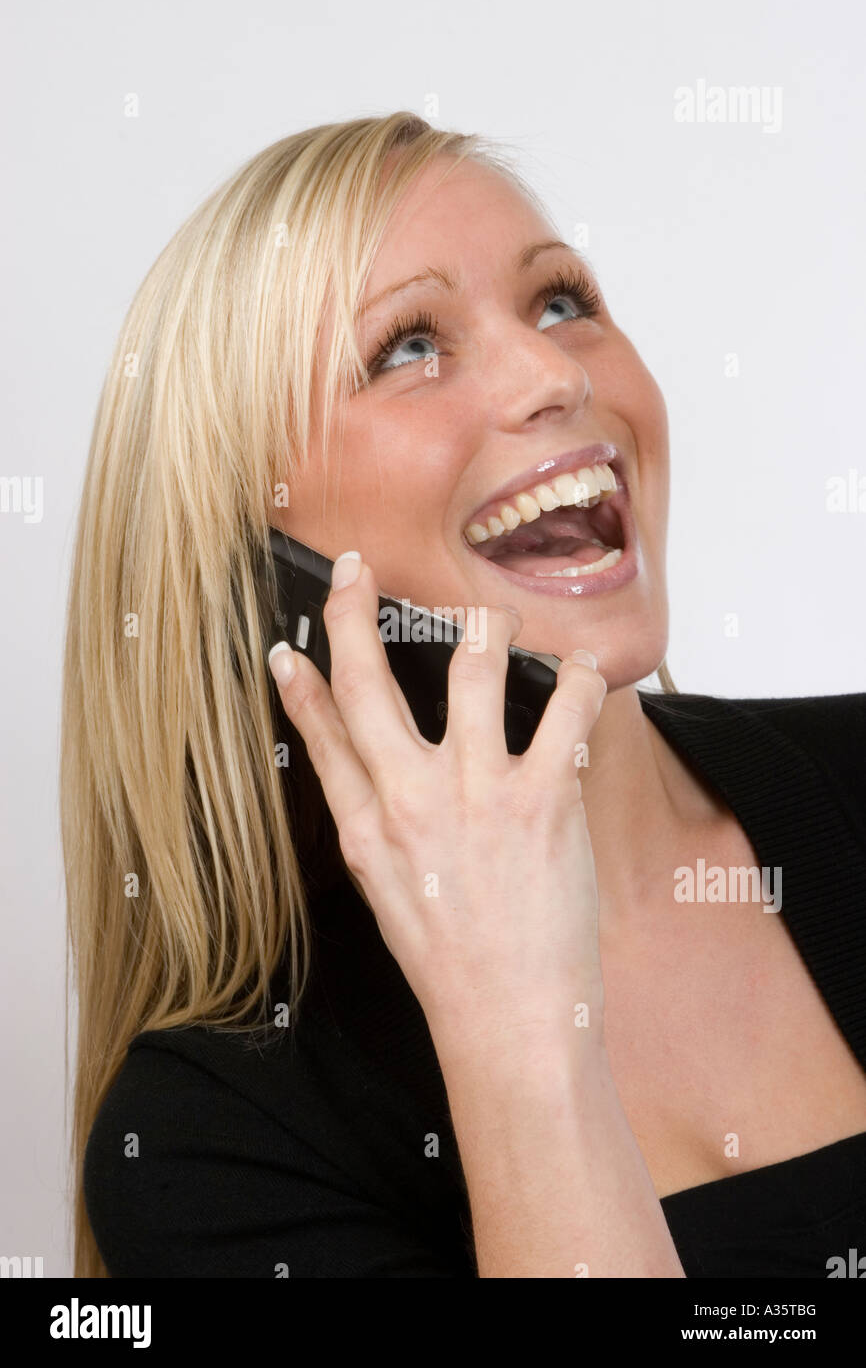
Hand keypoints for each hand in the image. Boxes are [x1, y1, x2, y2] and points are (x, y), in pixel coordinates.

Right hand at [268, 551, 607, 1057]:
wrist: (508, 1021)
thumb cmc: (452, 962)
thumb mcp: (386, 891)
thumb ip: (372, 821)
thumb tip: (364, 769)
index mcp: (366, 826)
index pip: (321, 732)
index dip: (302, 681)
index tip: (291, 645)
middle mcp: (410, 797)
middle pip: (368, 680)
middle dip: (354, 611)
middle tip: (355, 568)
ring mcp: (476, 792)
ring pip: (472, 664)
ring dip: (484, 624)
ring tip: (498, 618)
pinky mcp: (544, 799)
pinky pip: (565, 707)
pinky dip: (579, 676)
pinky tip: (582, 669)